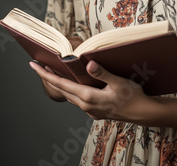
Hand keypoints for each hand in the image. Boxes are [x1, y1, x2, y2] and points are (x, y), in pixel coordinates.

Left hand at [30, 60, 152, 121]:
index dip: (46, 75)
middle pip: (62, 90)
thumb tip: (89, 64)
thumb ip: (103, 73)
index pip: (62, 85)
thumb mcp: (119, 82)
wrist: (142, 113)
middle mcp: (86, 105)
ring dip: (59, 84)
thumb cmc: (133, 96)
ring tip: (52, 72)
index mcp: (89, 97)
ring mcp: (90, 109)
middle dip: (49, 78)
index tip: (34, 66)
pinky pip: (78, 99)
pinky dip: (71, 89)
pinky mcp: (95, 110)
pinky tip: (73, 83)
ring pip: (69, 95)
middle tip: (38, 65)